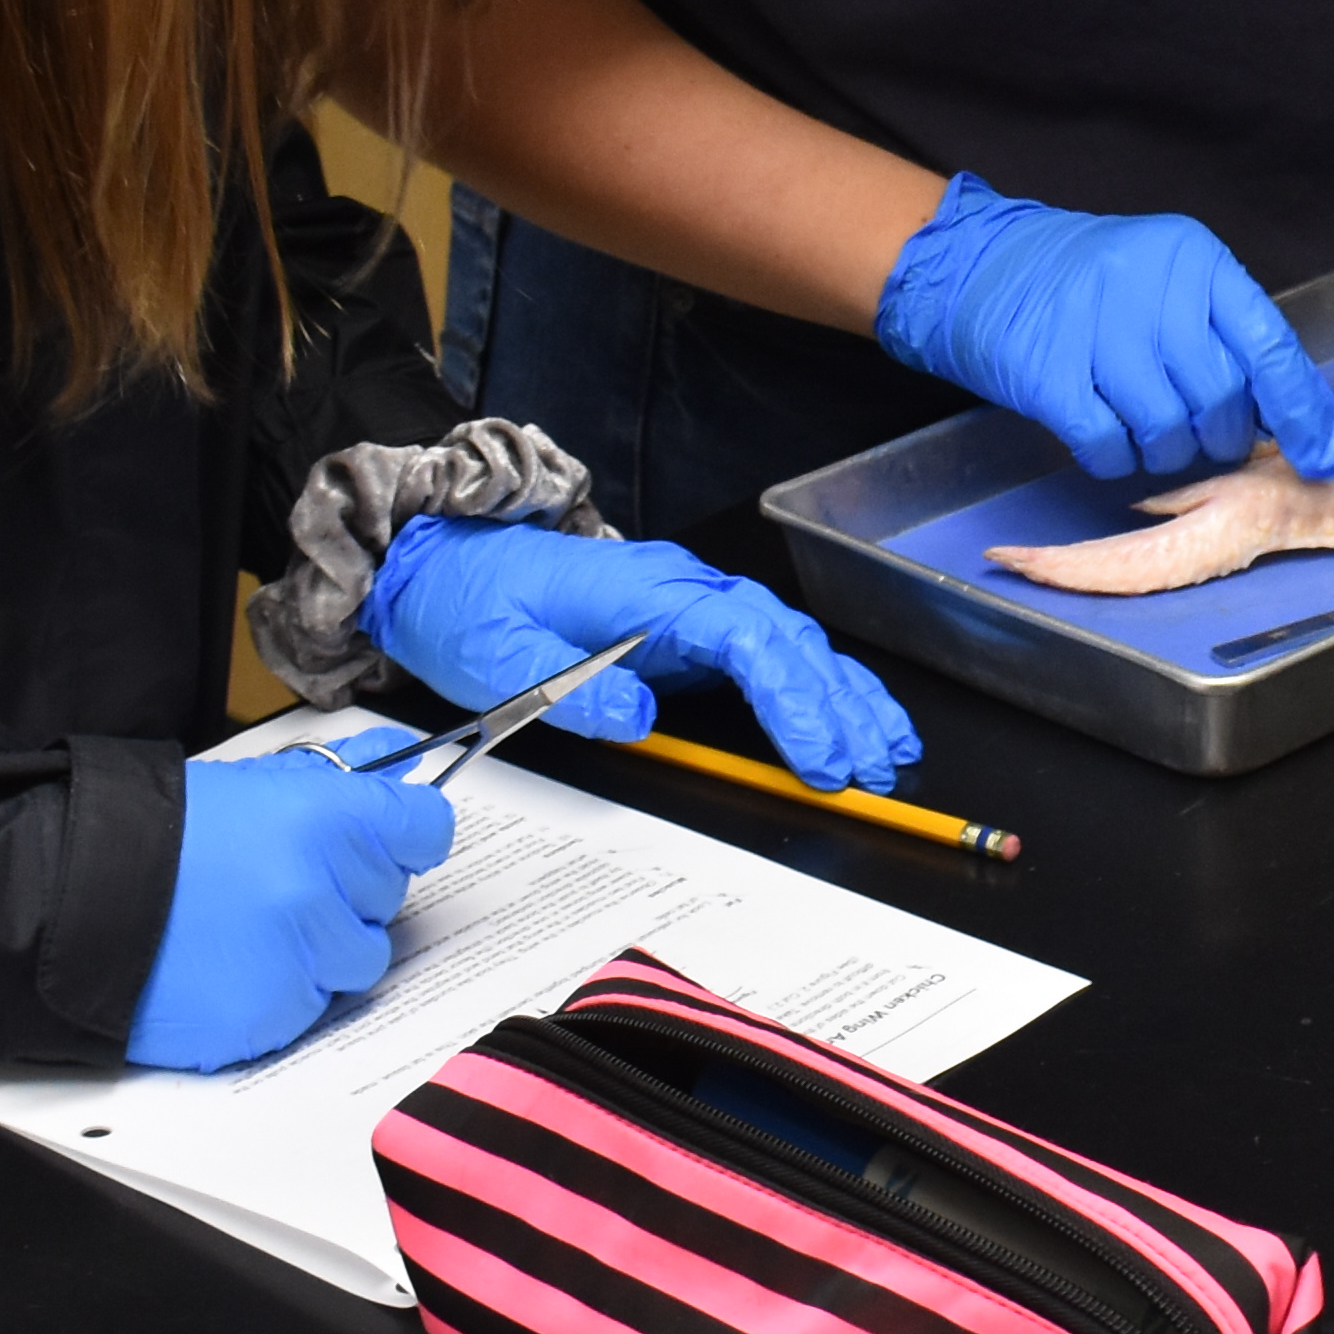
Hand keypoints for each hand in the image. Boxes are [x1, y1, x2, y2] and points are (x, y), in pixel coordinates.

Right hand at [123, 753, 455, 1069]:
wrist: (76, 901)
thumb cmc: (160, 835)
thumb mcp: (252, 783)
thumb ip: (337, 774)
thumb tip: (400, 758)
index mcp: (325, 821)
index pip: (425, 829)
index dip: (405, 831)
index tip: (389, 836)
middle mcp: (323, 893)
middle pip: (389, 898)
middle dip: (350, 889)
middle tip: (283, 878)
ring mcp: (300, 964)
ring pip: (358, 961)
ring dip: (324, 947)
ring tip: (254, 924)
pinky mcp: (272, 1020)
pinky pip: (311, 1008)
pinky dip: (282, 991)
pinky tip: (231, 964)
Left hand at [366, 514, 921, 791]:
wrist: (444, 565)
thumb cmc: (471, 604)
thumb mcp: (499, 656)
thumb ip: (570, 689)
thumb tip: (637, 718)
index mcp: (644, 592)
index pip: (741, 637)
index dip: (790, 696)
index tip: (819, 754)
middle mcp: (680, 592)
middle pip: (784, 640)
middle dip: (837, 705)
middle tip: (875, 768)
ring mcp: (688, 610)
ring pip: (789, 645)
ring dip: (842, 695)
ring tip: (889, 750)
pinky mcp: (686, 633)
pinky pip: (768, 657)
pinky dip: (816, 688)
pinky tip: (850, 721)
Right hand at [873, 174, 1333, 485]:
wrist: (984, 268)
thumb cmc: (1089, 282)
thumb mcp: (1166, 277)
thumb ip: (1225, 332)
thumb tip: (1289, 419)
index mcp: (1193, 259)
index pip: (1270, 346)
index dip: (1302, 413)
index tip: (1325, 457)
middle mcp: (1150, 289)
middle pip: (1221, 400)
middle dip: (1218, 433)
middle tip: (1193, 424)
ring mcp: (1098, 332)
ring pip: (1170, 433)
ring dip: (1164, 448)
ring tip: (1139, 421)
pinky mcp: (1051, 376)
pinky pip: (1111, 450)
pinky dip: (1114, 458)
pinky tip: (1102, 432)